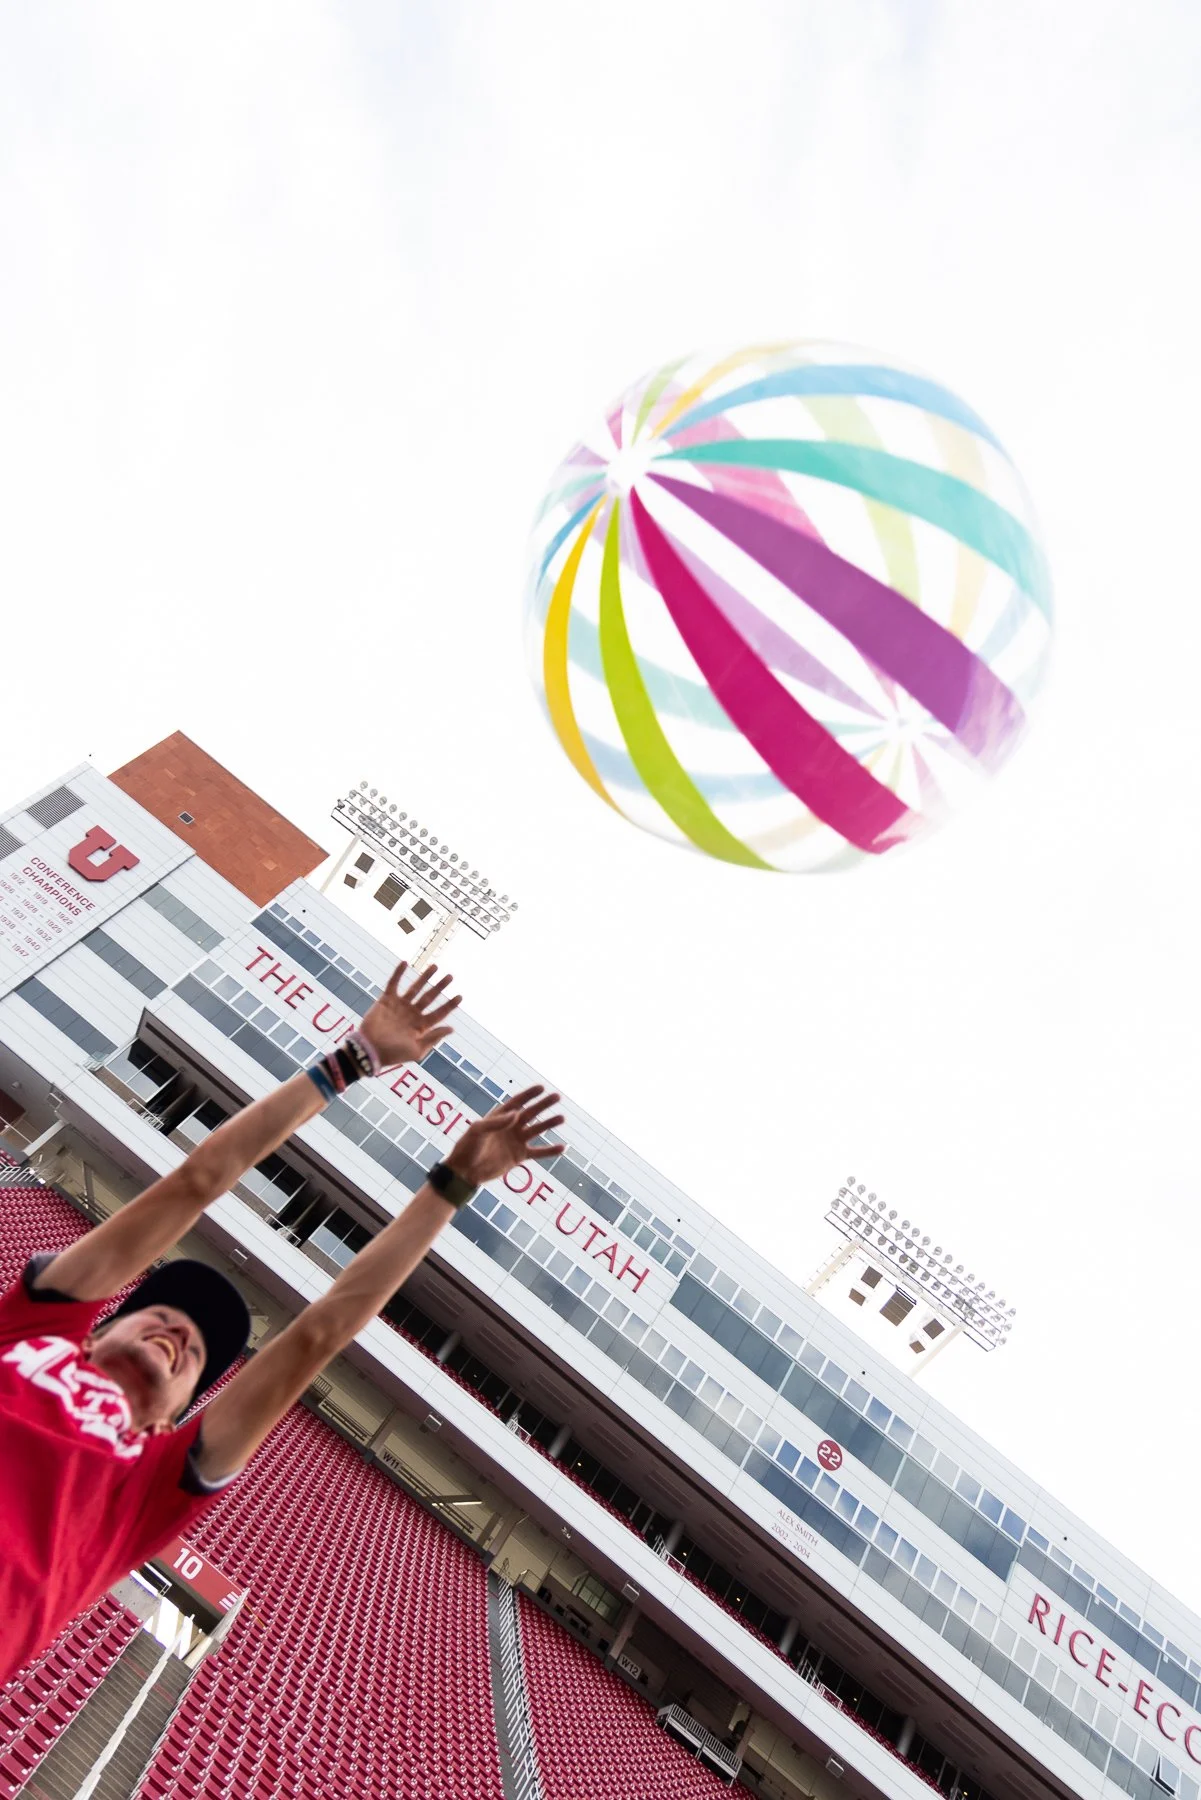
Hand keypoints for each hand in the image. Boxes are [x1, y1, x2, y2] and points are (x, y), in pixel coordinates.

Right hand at [361, 963, 460, 1066]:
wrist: (369, 1050)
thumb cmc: (393, 1054)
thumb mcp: (417, 1050)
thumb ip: (433, 1038)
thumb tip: (451, 1028)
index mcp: (421, 1027)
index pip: (439, 1013)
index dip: (450, 1005)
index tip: (460, 996)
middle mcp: (412, 1014)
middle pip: (430, 997)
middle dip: (440, 987)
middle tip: (451, 976)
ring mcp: (399, 1006)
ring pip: (415, 988)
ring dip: (425, 977)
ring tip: (435, 966)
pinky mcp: (386, 1000)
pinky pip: (393, 983)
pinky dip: (398, 973)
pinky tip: (405, 962)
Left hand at [446, 1087, 564, 1186]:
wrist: (465, 1172)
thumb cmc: (467, 1148)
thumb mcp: (478, 1131)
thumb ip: (497, 1122)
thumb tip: (516, 1113)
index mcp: (499, 1117)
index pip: (517, 1102)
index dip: (529, 1094)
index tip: (542, 1088)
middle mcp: (510, 1126)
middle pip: (530, 1113)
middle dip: (543, 1105)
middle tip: (557, 1097)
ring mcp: (516, 1141)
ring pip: (537, 1130)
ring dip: (549, 1124)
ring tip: (562, 1118)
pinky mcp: (519, 1156)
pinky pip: (538, 1152)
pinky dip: (550, 1151)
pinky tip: (562, 1147)